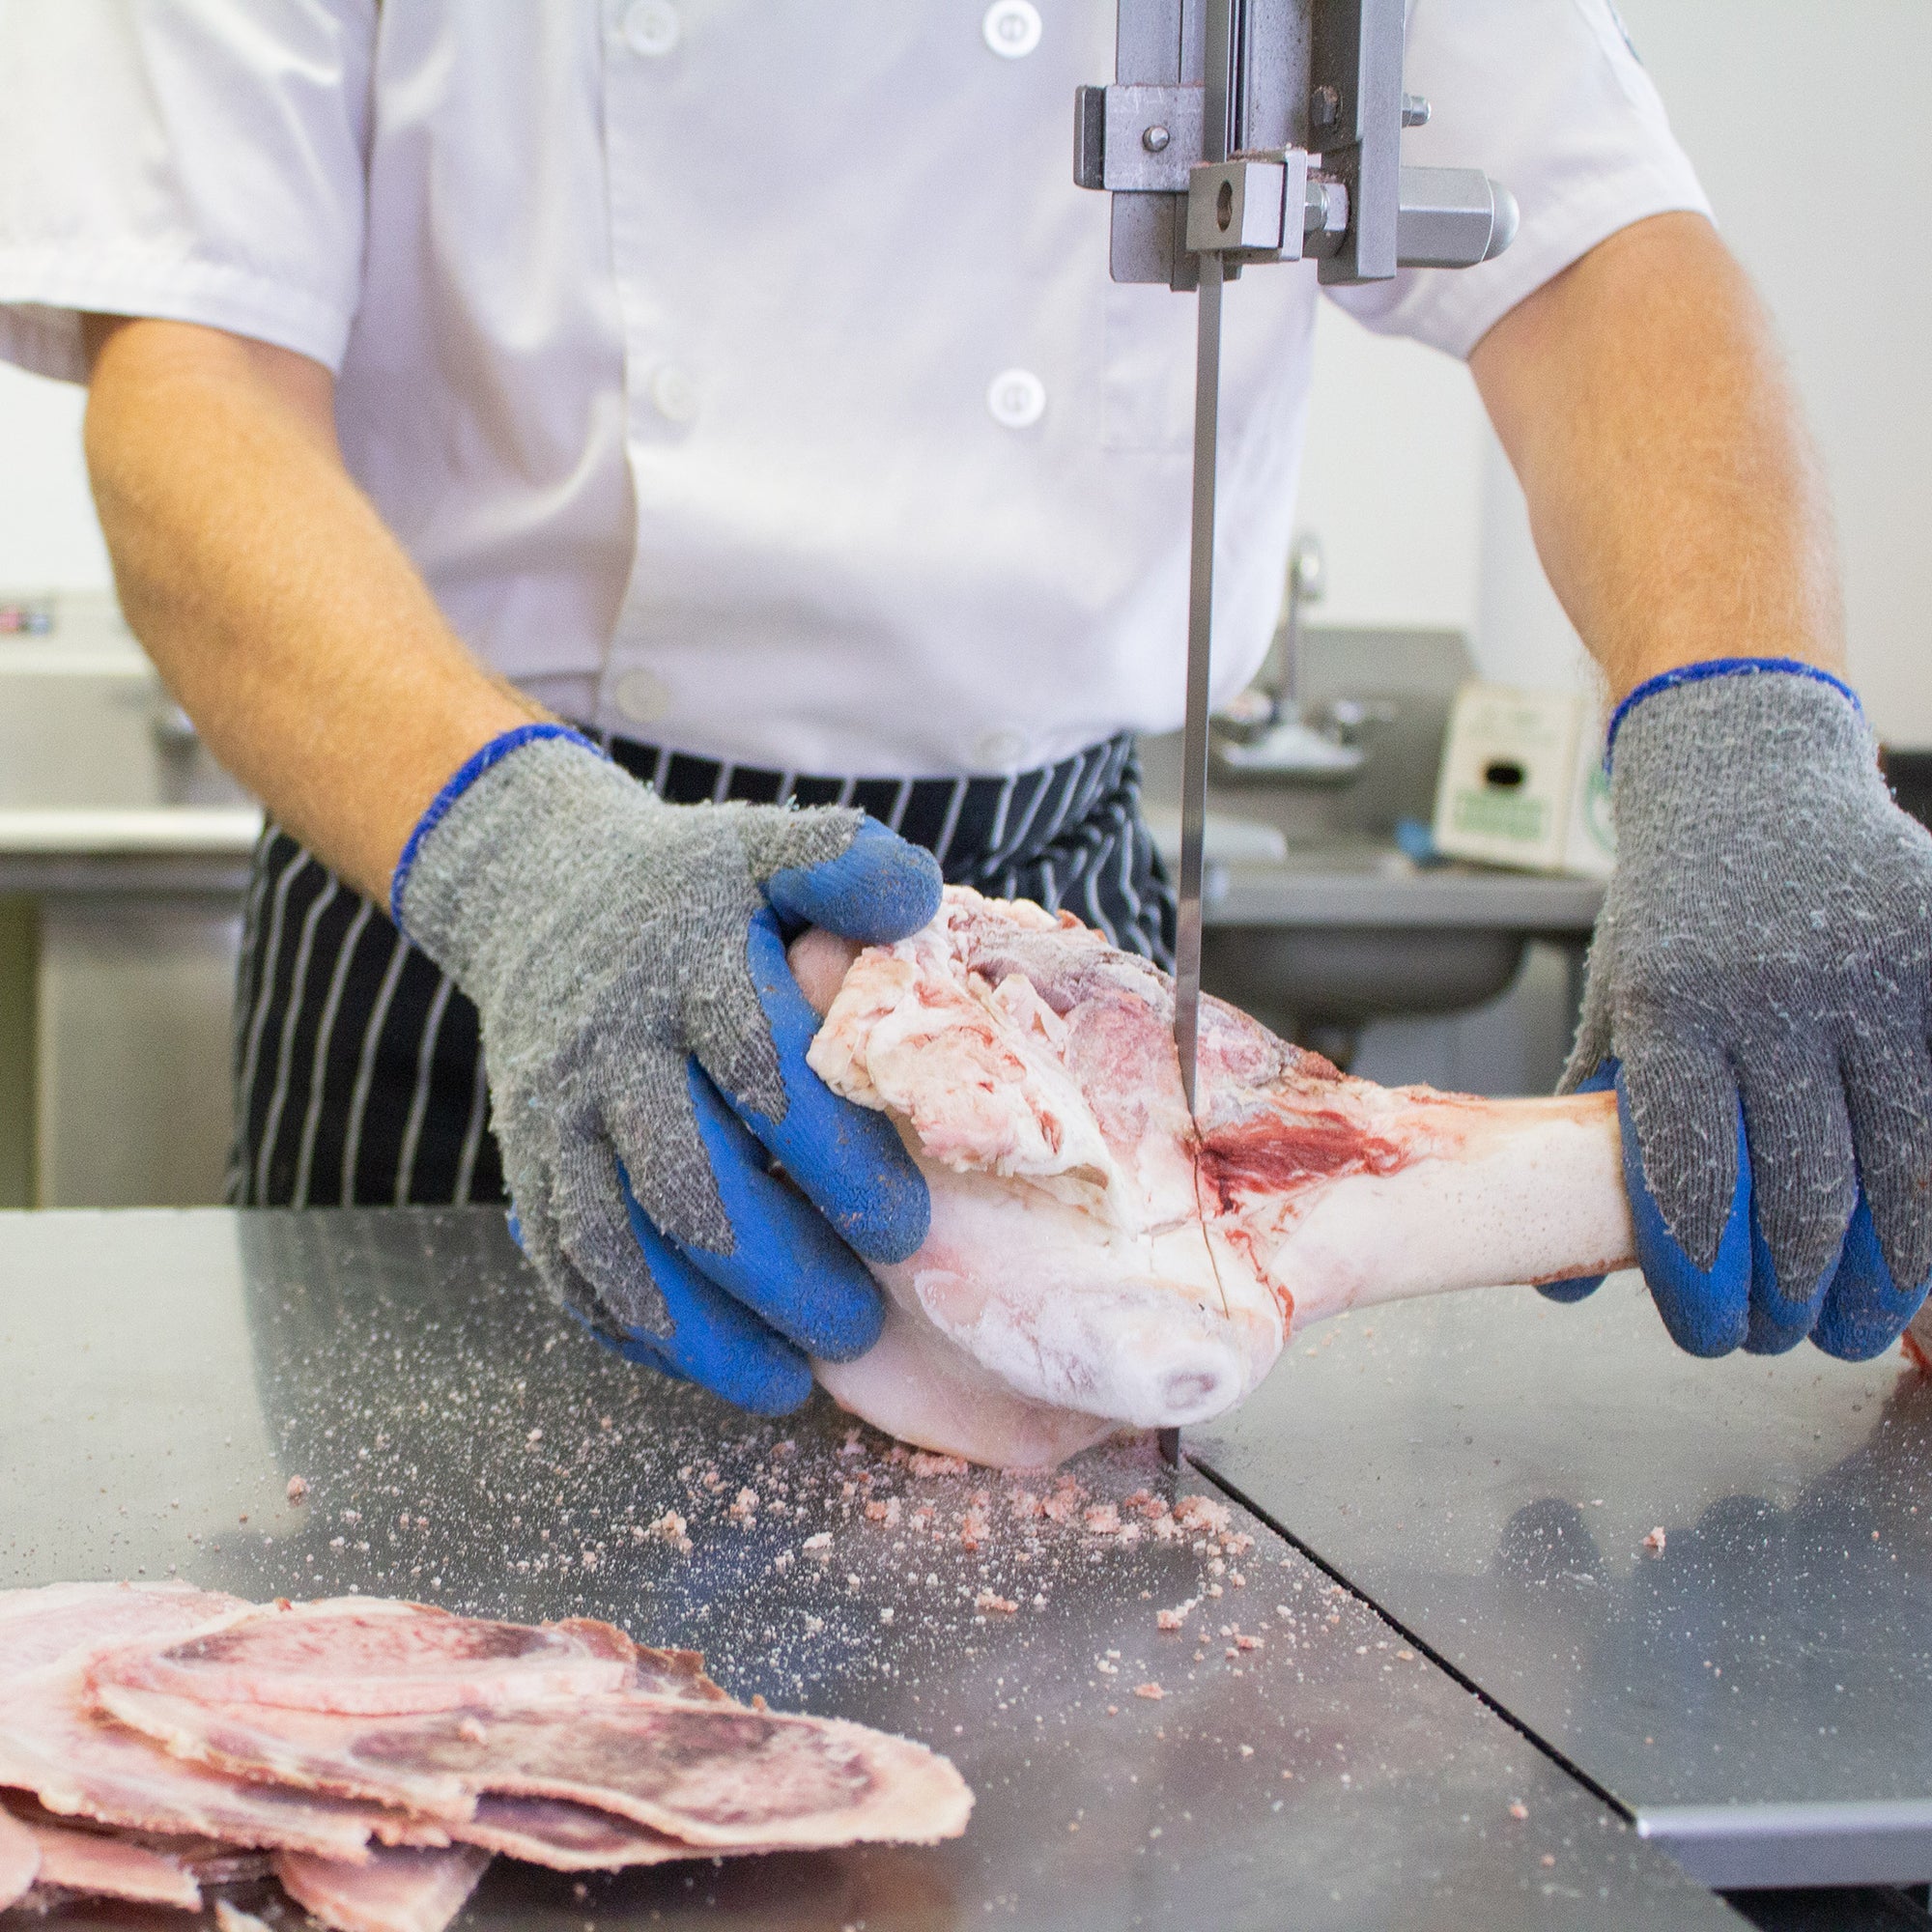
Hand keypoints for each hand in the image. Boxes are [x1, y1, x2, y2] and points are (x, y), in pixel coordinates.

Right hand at [395, 726, 942, 1411]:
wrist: (544, 891)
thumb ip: (845, 863)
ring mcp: (557, 1109)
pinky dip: (635, 1328)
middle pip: (687, 1181)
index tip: (905, 1227)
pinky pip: (567, 1264)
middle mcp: (612, 1042)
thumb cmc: (697, 889)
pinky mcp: (525, 1161)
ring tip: (788, 1381)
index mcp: (688, 962)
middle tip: (860, 1321)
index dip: (835, 1159)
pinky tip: (711, 1362)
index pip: (762, 1070)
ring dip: (703, 1329)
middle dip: (780, 1269)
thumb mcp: (769, 848)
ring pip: (616, 1243)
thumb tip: (915, 902)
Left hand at [1546, 662, 1931, 1360]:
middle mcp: (1775, 991)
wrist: (1749, 777)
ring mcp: (1876, 976)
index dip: (1705, 1282)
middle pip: (1802, 1195)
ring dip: (1881, 1272)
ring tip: (1855, 1318)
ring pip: (1900, 1171)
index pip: (1690, 1182)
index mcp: (1671, 1007)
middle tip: (1786, 1341)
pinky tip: (1915, 1245)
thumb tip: (1563, 1284)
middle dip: (1793, 1296)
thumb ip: (1598, 1139)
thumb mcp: (1616, 1010)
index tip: (1709, 1335)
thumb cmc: (1674, 916)